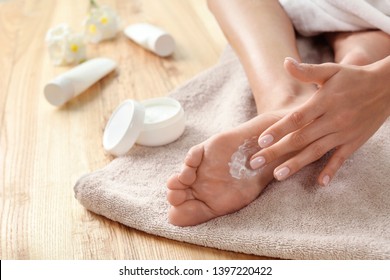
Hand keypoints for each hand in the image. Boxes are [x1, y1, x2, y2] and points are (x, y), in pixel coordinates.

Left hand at [250, 56, 389, 185]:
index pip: (296, 119)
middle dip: (276, 152)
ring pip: (316, 151)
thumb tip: (285, 62)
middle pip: (300, 138)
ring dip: (296, 164)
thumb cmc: (353, 78)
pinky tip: (320, 183)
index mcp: (324, 102)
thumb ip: (307, 71)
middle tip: (255, 163)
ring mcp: (344, 133)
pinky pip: (341, 158)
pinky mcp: (354, 142)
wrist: (388, 87)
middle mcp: (333, 119)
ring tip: (277, 176)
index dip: (278, 130)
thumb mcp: (331, 71)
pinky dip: (332, 170)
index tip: (260, 141)